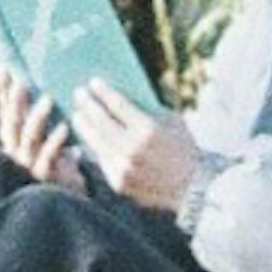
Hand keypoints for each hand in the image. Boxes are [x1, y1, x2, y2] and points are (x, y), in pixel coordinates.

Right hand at [0, 66, 83, 186]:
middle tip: (22, 82)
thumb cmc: (58, 169)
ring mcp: (28, 165)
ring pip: (28, 138)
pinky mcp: (43, 177)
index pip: (7, 111)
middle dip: (16, 102)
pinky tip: (64, 127)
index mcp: (15, 141)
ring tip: (48, 99)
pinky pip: (48, 156)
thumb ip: (45, 124)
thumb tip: (47, 92)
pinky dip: (55, 141)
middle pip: (13, 123)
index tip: (5, 68)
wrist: (68, 202)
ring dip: (37, 117)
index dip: (4, 91)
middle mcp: (16, 152)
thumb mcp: (50, 142)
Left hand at [72, 80, 200, 216]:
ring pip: (96, 143)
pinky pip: (102, 160)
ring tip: (78, 114)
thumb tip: (121, 92)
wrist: (192, 189)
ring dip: (84, 126)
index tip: (93, 82)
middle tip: (79, 93)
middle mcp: (133, 150)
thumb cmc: (183, 149)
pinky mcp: (119, 183)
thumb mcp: (172, 121)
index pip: (117, 105)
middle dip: (87, 105)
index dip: (103, 92)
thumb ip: (149, 108)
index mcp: (148, 130)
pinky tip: (91, 137)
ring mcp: (124, 169)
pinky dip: (96, 147)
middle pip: (100, 122)